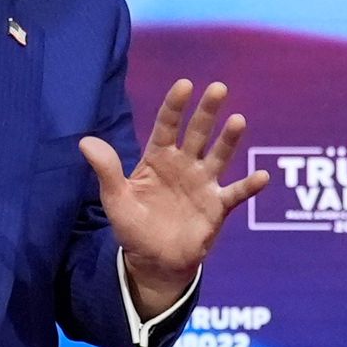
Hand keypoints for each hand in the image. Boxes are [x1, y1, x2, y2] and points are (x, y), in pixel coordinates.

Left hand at [85, 79, 268, 317]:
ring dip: (229, 140)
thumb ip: (106, 170)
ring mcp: (204, 184)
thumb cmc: (134, 227)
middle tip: (217, 88)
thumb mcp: (115, 200)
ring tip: (238, 120)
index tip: (184, 85)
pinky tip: (262, 177)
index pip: (167, 125)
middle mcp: (185, 165)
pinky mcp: (217, 206)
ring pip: (219, 156)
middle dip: (207, 111)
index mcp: (159, 158)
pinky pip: (235, 193)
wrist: (154, 261)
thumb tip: (84, 141)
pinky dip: (249, 186)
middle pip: (198, 132)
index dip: (175, 106)